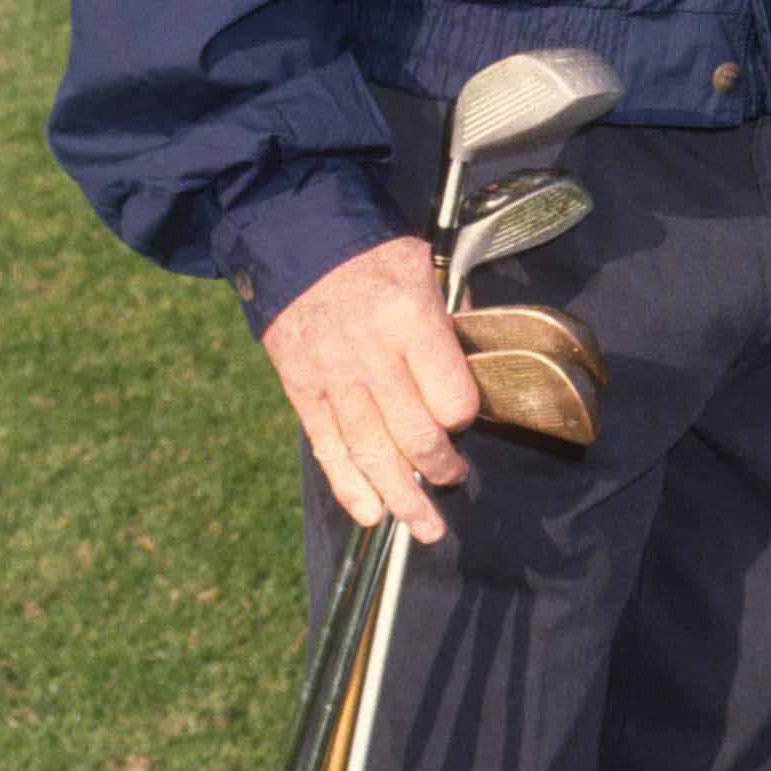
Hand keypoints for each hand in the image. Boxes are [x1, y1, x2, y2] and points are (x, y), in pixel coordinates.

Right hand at [262, 236, 480, 544]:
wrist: (295, 242)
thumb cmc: (371, 255)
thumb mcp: (425, 266)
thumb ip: (450, 317)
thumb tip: (475, 359)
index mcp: (411, 319)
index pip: (451, 396)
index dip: (462, 416)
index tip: (462, 417)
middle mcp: (372, 355)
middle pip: (415, 434)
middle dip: (441, 468)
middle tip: (455, 480)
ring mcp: (333, 378)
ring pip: (373, 453)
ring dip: (402, 498)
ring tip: (424, 528)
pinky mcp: (302, 390)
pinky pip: (328, 449)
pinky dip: (350, 486)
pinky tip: (371, 514)